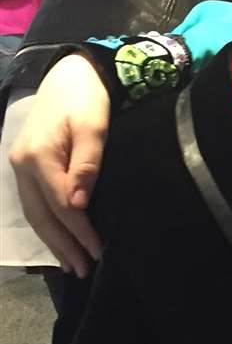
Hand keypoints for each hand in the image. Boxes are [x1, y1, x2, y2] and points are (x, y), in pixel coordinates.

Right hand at [9, 54, 109, 276]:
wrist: (71, 73)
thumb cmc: (87, 97)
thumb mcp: (94, 124)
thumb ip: (88, 162)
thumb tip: (79, 204)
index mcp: (38, 157)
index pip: (60, 205)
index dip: (80, 230)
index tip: (99, 251)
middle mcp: (22, 165)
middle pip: (41, 216)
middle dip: (63, 245)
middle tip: (84, 270)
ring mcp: (20, 166)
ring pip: (34, 212)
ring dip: (54, 240)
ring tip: (74, 263)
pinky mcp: (26, 164)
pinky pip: (34, 202)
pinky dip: (48, 223)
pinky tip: (61, 237)